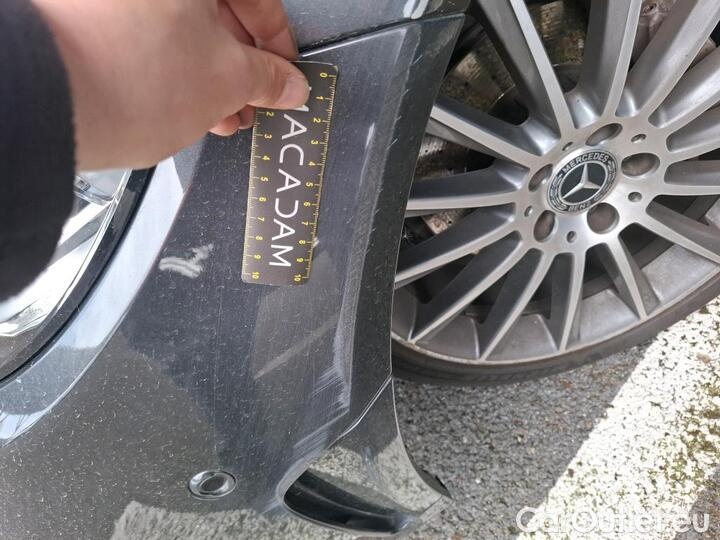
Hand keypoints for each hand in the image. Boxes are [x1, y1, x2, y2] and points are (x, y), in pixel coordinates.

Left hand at [33, 0, 308, 169]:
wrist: (47, 99)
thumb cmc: (127, 75)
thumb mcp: (225, 81)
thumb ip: (266, 79)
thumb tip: (288, 84)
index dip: (279, 43)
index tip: (285, 75)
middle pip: (217, 11)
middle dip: (241, 66)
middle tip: (253, 100)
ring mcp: (116, 2)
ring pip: (181, 28)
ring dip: (209, 74)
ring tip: (219, 115)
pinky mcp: (89, 20)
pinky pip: (148, 39)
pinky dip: (172, 70)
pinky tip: (182, 105)